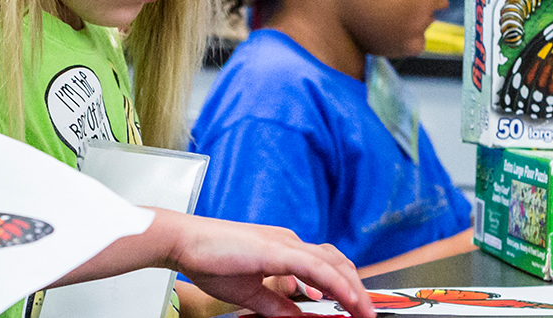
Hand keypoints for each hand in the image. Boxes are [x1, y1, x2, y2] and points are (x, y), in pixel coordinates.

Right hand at [162, 213, 372, 317]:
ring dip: (353, 289)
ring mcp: (284, 243)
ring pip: (332, 264)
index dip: (345, 286)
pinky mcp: (276, 249)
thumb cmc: (208, 260)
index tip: (356, 308)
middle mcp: (289, 242)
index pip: (325, 266)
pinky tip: (345, 299)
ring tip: (365, 311)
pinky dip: (335, 283)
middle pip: (337, 263)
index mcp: (283, 249)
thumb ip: (277, 305)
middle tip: (368, 313)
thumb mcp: (250, 293)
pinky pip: (315, 267)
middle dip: (357, 289)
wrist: (183, 242)